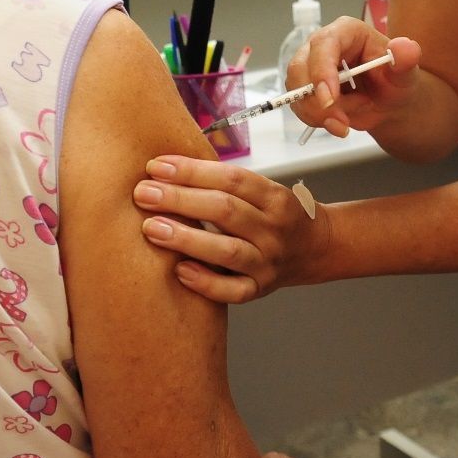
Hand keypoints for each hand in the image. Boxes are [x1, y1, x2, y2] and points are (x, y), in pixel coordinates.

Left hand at [133, 155, 330, 302]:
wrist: (314, 249)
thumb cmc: (274, 214)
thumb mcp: (261, 190)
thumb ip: (222, 183)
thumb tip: (166, 170)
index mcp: (274, 196)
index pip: (231, 178)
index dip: (192, 171)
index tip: (156, 166)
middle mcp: (273, 229)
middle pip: (225, 210)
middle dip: (180, 200)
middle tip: (143, 193)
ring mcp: (268, 261)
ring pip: (227, 250)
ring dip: (186, 238)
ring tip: (151, 228)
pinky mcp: (260, 289)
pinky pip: (233, 291)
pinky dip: (206, 282)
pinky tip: (179, 271)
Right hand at [285, 18, 421, 138]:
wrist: (388, 102)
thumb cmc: (394, 81)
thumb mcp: (405, 73)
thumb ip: (406, 60)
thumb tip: (406, 47)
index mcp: (346, 32)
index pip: (324, 44)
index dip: (322, 70)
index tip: (330, 98)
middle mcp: (322, 46)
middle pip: (301, 67)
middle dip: (316, 100)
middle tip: (342, 121)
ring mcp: (310, 67)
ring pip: (297, 91)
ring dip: (320, 114)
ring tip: (350, 119)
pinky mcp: (305, 87)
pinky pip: (300, 106)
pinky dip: (318, 121)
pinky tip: (340, 124)